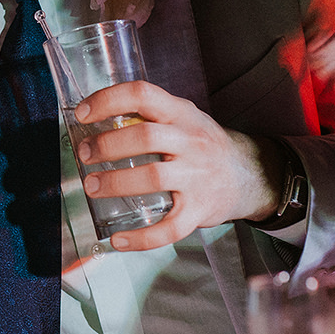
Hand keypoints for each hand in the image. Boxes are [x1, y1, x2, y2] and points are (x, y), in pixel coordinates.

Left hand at [73, 80, 278, 250]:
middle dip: (106, 145)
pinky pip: (169, 228)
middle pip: (144, 136)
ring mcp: (197, 177)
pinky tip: (118, 239)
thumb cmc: (204, 144)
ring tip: (92, 186)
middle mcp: (191, 142)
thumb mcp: (183, 117)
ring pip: (152, 178)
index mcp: (181, 114)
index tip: (83, 113)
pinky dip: (140, 238)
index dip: (108, 100)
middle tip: (85, 153)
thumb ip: (149, 116)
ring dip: (115, 183)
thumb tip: (96, 120)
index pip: (142, 95)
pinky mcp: (199, 211)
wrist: (251, 174)